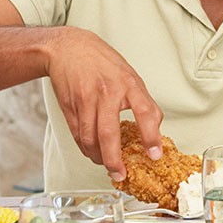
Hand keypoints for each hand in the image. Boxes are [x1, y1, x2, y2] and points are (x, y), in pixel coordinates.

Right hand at [46, 28, 164, 180]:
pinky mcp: (70, 107)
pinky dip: (86, 149)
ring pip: (90, 139)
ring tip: (108, 166)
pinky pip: (77, 135)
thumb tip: (155, 128)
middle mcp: (106, 92)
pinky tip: (93, 153)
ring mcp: (85, 100)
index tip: (154, 155)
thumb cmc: (102, 62)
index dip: (151, 136)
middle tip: (121, 174)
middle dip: (115, 160)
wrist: (68, 48)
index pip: (145, 111)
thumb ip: (142, 100)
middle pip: (109, 134)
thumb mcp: (130, 75)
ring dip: (99, 158)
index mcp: (127, 83)